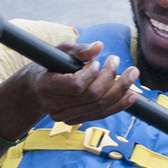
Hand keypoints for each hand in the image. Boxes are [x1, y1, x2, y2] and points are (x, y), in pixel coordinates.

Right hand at [22, 40, 139, 124]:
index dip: (91, 73)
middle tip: (118, 61)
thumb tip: (99, 47)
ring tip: (132, 74)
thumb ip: (78, 49)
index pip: (76, 85)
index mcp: (46, 86)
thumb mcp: (60, 51)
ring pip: (100, 107)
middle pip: (92, 96)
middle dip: (111, 78)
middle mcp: (54, 106)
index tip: (96, 62)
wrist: (36, 89)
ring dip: (120, 90)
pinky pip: (101, 115)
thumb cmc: (49, 65)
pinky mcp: (74, 121)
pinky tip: (131, 95)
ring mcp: (64, 117)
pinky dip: (119, 105)